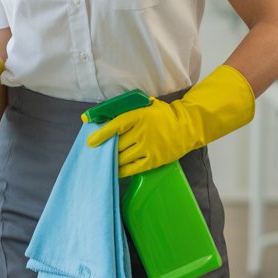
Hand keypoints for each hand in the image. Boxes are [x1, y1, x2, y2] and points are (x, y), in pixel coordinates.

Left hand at [84, 65, 255, 177]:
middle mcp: (142, 133)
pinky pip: (132, 168)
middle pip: (117, 144)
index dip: (101, 134)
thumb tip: (104, 116)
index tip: (90, 141)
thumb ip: (128, 111)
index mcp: (139, 116)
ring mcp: (148, 148)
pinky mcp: (153, 161)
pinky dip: (122, 170)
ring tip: (105, 162)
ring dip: (112, 160)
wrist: (187, 126)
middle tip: (98, 153)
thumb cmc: (163, 115)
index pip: (116, 125)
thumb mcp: (146, 106)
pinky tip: (115, 170)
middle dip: (106, 149)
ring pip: (122, 157)